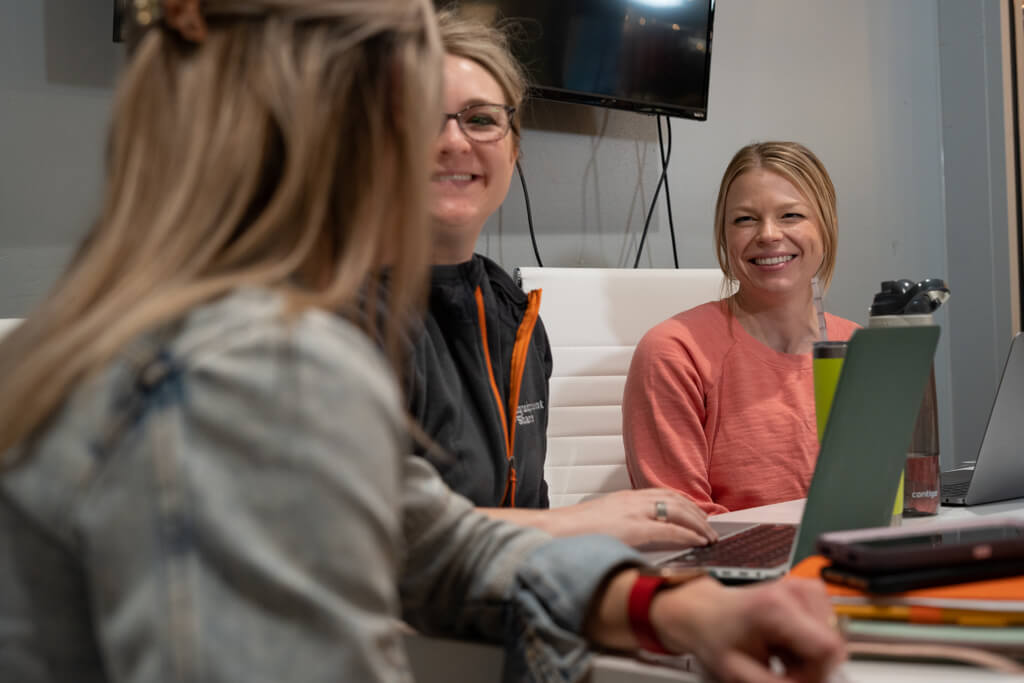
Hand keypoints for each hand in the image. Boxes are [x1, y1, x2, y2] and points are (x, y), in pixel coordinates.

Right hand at [550, 488, 716, 548]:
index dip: (686, 504)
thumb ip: (621, 523)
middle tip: (711, 528)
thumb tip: (635, 535)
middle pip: (676, 500)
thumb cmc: (572, 532)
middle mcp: (632, 500)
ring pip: (678, 511)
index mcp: (625, 497)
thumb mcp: (602, 521)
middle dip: (698, 514)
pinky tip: (699, 542)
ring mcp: (633, 512)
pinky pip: (670, 529)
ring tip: (710, 536)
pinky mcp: (633, 528)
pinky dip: (689, 534)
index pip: (664, 495)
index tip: (699, 515)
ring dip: (698, 523)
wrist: (553, 531)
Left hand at [651, 577, 844, 682]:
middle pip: (832, 645)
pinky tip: (785, 645)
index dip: (817, 674)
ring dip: (811, 657)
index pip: (829, 647)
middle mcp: (794, 592)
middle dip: (812, 667)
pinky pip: (825, 630)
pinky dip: (809, 644)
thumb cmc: (715, 636)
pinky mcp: (808, 592)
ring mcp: (803, 588)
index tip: (795, 679)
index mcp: (777, 608)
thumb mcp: (739, 673)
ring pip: (831, 639)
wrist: (704, 612)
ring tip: (780, 657)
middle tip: (782, 671)